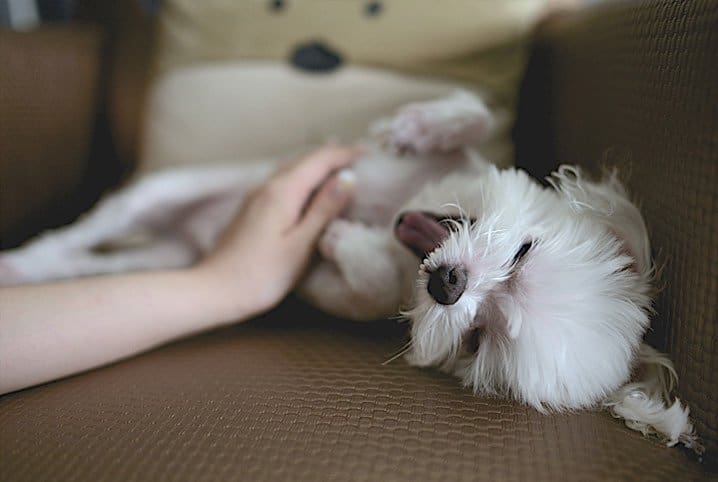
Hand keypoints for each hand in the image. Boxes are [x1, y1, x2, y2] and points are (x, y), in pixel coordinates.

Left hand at [196, 145, 359, 316]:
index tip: (370, 154)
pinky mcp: (253, 208)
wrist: (215, 290)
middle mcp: (268, 185)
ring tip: (343, 169)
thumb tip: (348, 178)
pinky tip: (312, 190)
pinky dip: (305, 178)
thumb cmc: (262, 275)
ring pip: (293, 169)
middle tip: (362, 158)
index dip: (346, 153)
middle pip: (305, 159)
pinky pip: (284, 181)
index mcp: (283, 191)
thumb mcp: (301, 245)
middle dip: (334, 155)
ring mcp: (257, 195)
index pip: (319, 159)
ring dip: (319, 165)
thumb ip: (324, 209)